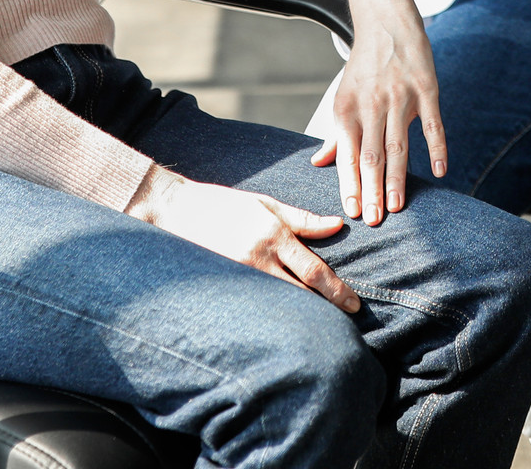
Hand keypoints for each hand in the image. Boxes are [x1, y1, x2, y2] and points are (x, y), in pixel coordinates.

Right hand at [134, 172, 359, 310]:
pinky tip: (286, 324)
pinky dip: (274, 314)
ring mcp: (239, 275)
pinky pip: (256, 304)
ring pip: (280, 303)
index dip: (337, 290)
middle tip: (347, 321)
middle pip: (301, 293)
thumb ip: (302, 219)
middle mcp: (258, 258)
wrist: (175, 210)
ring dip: (302, 315)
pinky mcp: (225, 284)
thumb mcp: (265, 203)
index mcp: (273, 235)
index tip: (354, 304)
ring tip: (323, 328)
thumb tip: (337, 225)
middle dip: (326, 308)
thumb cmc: (223, 203)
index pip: (313, 270)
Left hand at [307, 0, 447, 223]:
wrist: (385, 19)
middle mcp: (371, 106)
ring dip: (397, 178)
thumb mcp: (343, 97)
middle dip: (372, 192)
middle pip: (371, 158)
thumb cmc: (364, 65)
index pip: (348, 157)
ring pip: (398, 146)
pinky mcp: (426, 88)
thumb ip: (336, 134)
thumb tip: (319, 164)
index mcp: (347, 110)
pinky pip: (432, 124)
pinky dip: (437, 148)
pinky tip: (440, 170)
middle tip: (376, 221)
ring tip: (397, 206)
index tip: (353, 213)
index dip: (350, 186)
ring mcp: (399, 97)